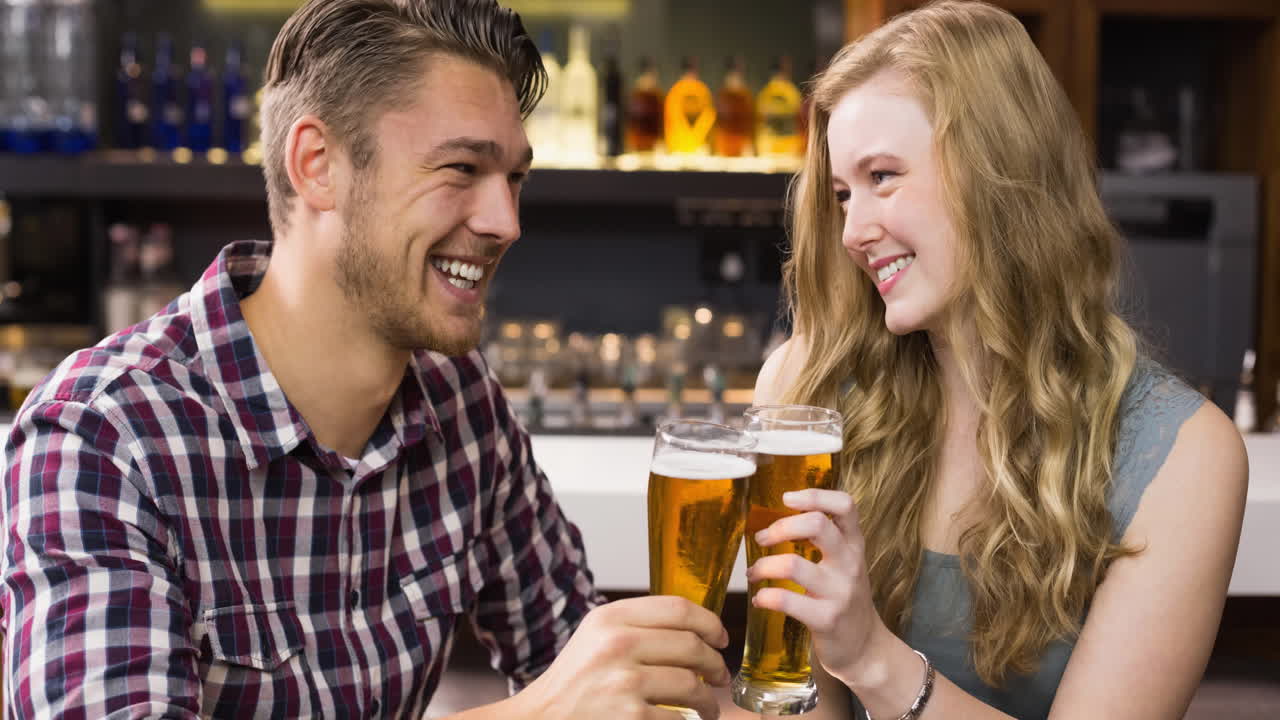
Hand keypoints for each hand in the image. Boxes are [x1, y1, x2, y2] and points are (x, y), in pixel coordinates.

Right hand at [514, 595, 731, 719]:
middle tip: (720, 676)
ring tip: (708, 707)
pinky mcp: (630, 716)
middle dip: (715, 665)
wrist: (542, 718)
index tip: (720, 638)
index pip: (678, 609)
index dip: (710, 623)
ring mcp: (624, 682)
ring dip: (709, 701)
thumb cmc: (576, 679)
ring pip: (692, 685)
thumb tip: (697, 628)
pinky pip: (679, 718)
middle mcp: (617, 644)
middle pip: (692, 646)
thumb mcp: (597, 635)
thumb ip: (637, 624)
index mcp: (611, 618)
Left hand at [746, 488, 887, 684]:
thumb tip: (778, 516)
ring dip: (763, 565)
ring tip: (753, 573)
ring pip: (793, 563)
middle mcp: (850, 564)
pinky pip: (786, 600)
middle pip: (817, 524)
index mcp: (854, 545)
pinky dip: (765, 596)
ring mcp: (839, 592)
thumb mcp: (845, 563)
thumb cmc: (845, 599)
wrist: (865, 648)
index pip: (845, 505)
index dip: (814, 495)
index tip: (787, 498)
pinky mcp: (826, 619)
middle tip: (762, 538)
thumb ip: (824, 539)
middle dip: (780, 527)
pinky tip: (761, 599)